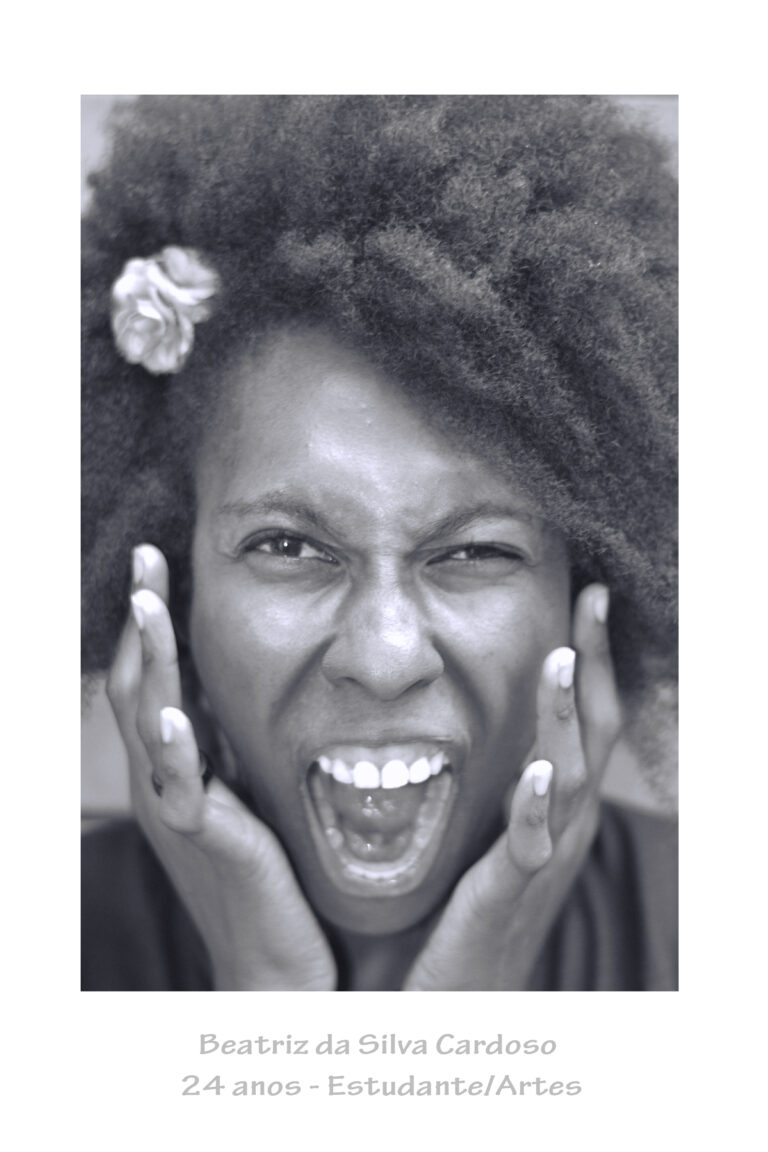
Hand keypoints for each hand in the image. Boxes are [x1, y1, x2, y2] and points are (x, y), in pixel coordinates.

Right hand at [106, 544, 335, 990]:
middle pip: (138, 684)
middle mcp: (166, 780)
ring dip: (148, 662)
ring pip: (149, 723)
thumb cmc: (266, 875)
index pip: (156, 676)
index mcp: (178, 765)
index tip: (163, 563)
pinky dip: (175, 749)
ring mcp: (180, 810)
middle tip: (148, 557)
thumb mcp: (247, 792)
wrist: (275, 963)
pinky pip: (182, 789)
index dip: (155, 620)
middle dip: (143, 619)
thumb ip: (239, 742)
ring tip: (147, 606)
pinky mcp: (207, 841)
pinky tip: (176, 715)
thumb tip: (249, 686)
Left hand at [403, 584, 621, 989]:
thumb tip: (465, 718)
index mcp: (557, 804)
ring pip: (569, 775)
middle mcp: (564, 825)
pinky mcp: (509, 893)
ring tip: (562, 656)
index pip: (585, 718)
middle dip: (594, 662)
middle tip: (591, 596)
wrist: (462, 1002)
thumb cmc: (467, 909)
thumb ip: (493, 778)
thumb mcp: (489, 829)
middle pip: (594, 731)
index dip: (591, 657)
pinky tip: (536, 770)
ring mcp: (543, 859)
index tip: (584, 595)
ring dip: (565, 715)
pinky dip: (536, 806)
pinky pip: (530, 845)